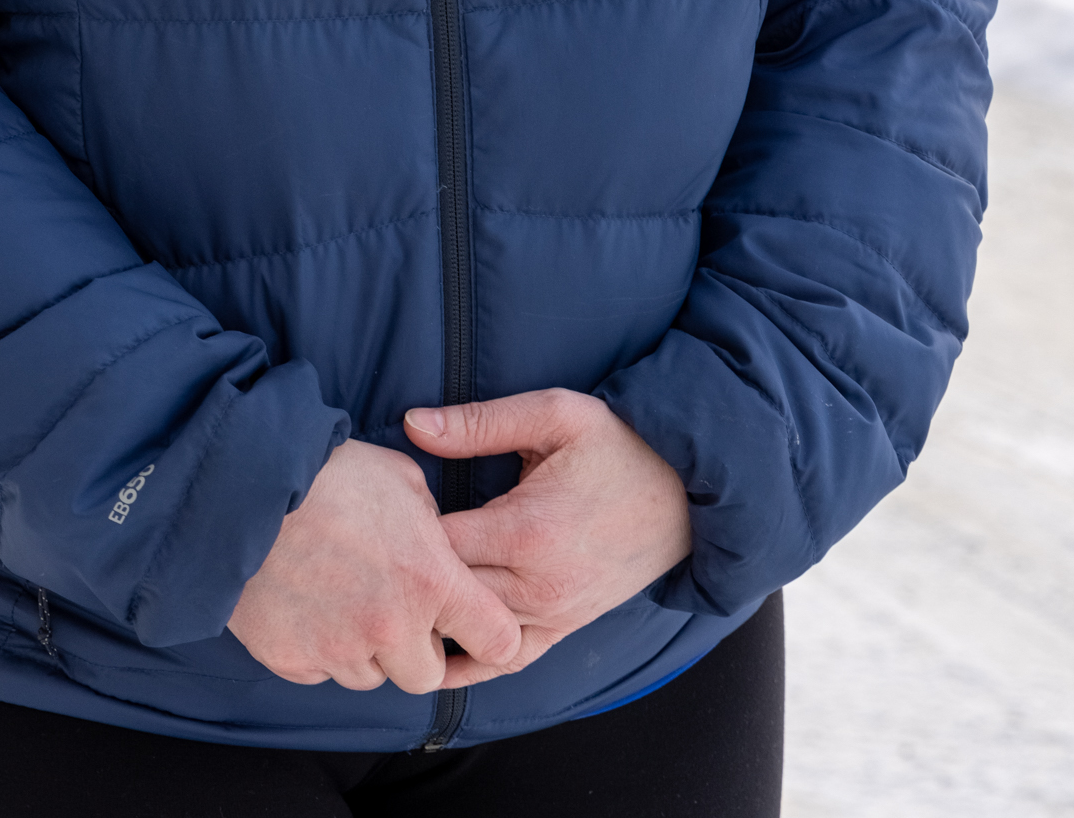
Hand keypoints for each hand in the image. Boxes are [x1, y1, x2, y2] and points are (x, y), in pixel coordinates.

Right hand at [227, 437, 522, 694]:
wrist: (245, 486)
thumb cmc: (330, 472)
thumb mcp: (403, 480)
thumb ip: (432, 526)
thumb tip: (438, 548)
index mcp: (430, 581)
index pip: (496, 640)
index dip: (488, 634)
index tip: (473, 626)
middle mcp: (391, 628)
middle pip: (426, 675)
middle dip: (415, 647)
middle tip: (390, 604)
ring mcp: (339, 650)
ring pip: (370, 676)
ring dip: (364, 647)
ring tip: (339, 593)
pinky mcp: (292, 661)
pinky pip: (320, 672)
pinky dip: (318, 647)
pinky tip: (305, 602)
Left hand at [405, 389, 692, 686]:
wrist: (688, 491)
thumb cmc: (619, 444)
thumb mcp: (554, 414)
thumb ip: (479, 422)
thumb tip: (412, 424)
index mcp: (527, 530)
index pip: (437, 546)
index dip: (406, 529)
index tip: (389, 508)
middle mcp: (537, 585)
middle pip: (447, 594)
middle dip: (414, 573)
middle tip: (385, 549)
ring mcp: (554, 614)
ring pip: (472, 632)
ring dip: (437, 615)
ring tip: (401, 593)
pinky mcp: (566, 627)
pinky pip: (510, 659)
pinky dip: (472, 658)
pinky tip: (437, 649)